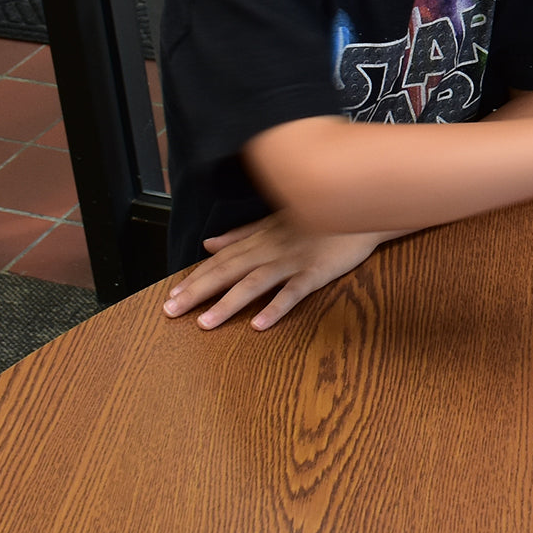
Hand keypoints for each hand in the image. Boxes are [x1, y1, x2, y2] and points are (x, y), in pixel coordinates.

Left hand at [162, 213, 398, 330]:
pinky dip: (276, 307)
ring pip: (255, 283)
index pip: (221, 260)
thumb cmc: (321, 216)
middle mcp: (272, 249)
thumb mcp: (277, 221)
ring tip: (204, 324)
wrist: (362, 208)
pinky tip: (259, 324)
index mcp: (262, 238)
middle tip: (170, 312)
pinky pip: (294, 291)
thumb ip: (243, 234)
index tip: (170, 297)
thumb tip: (209, 244)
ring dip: (228, 303)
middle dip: (198, 291)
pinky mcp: (317, 272)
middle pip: (229, 271)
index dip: (195, 278)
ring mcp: (294, 260)